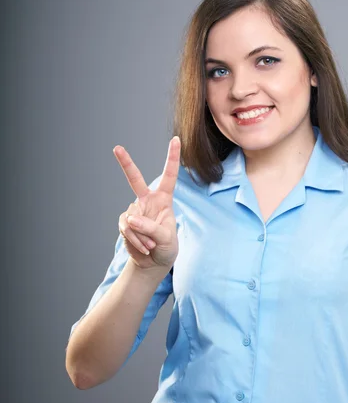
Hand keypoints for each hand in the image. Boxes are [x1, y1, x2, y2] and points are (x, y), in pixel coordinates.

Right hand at [113, 136, 180, 270]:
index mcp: (164, 199)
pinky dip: (135, 240)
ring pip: (133, 219)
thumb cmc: (166, 247)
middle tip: (116, 148)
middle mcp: (148, 201)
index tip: (176, 139)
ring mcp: (134, 211)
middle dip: (125, 163)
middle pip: (135, 179)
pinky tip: (143, 248)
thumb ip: (150, 228)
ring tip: (151, 246)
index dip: (172, 158)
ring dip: (142, 236)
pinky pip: (126, 228)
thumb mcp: (166, 239)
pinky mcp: (125, 222)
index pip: (169, 176)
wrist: (153, 262)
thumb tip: (130, 218)